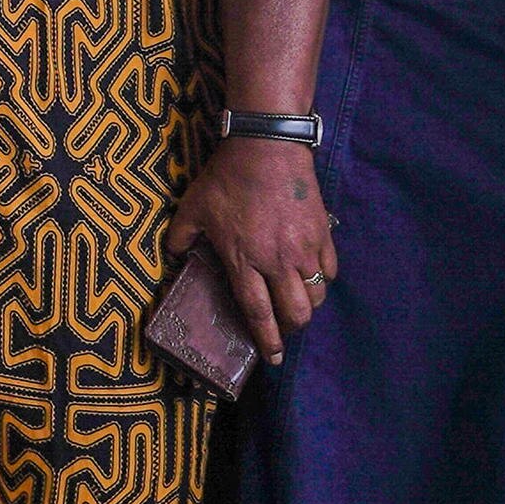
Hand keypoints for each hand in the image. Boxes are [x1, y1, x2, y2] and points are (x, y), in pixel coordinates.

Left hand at [168, 136, 335, 364]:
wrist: (267, 145)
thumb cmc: (227, 177)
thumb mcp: (193, 207)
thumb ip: (180, 237)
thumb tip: (175, 255)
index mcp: (244, 261)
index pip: (258, 313)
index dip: (267, 341)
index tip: (273, 358)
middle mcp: (277, 262)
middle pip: (296, 313)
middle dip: (291, 329)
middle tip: (283, 329)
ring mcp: (303, 248)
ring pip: (316, 295)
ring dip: (308, 306)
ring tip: (296, 303)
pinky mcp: (321, 232)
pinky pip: (330, 269)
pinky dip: (323, 279)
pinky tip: (312, 275)